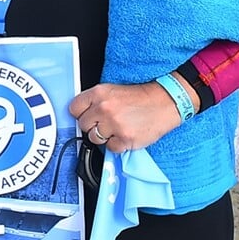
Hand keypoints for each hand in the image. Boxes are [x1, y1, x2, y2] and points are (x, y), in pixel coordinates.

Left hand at [69, 81, 183, 153]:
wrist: (165, 102)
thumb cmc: (141, 97)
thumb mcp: (113, 90)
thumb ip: (95, 101)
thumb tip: (81, 115)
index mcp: (100, 93)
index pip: (74, 108)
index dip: (80, 114)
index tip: (88, 116)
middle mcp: (104, 108)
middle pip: (83, 125)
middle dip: (93, 126)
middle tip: (107, 122)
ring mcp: (114, 124)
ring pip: (94, 139)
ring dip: (105, 137)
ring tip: (118, 127)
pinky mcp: (125, 138)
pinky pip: (110, 148)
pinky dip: (118, 145)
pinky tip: (126, 134)